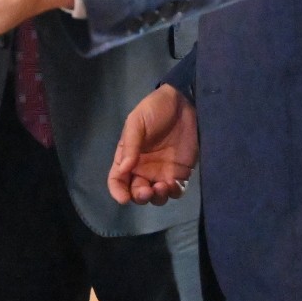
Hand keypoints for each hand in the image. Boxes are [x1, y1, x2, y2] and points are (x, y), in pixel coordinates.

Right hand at [107, 85, 197, 204]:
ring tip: (161, 187)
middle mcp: (143, 169)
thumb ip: (130, 145)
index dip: (117, 191)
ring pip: (157, 196)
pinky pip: (176, 190)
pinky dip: (173, 193)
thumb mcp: (137, 122)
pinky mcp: (181, 172)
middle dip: (139, 196)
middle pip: (137, 192)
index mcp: (128, 158)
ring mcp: (162, 172)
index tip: (123, 198)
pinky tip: (173, 185)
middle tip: (146, 191)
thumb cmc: (155, 109)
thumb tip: (124, 169)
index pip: (117, 180)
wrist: (184, 102)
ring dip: (157, 197)